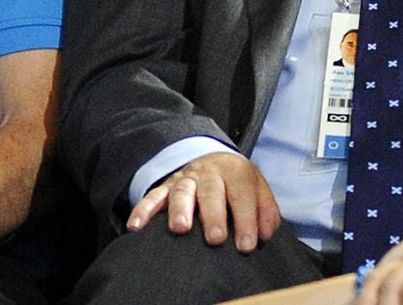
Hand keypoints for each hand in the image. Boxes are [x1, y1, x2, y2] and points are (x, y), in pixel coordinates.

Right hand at [125, 151, 281, 250]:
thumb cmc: (236, 183)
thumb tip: (266, 234)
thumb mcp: (256, 188)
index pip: (241, 193)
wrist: (211, 158)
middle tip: (216, 239)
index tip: (246, 245)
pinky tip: (136, 226)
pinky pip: (152, 197)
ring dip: (180, 209)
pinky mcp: (165, 188)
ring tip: (181, 229)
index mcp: (234, 171)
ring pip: (181, 191)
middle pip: (211, 191)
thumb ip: (265, 209)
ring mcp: (185, 179)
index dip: (246, 219)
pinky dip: (143, 210)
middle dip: (213, 215)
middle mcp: (208, 173)